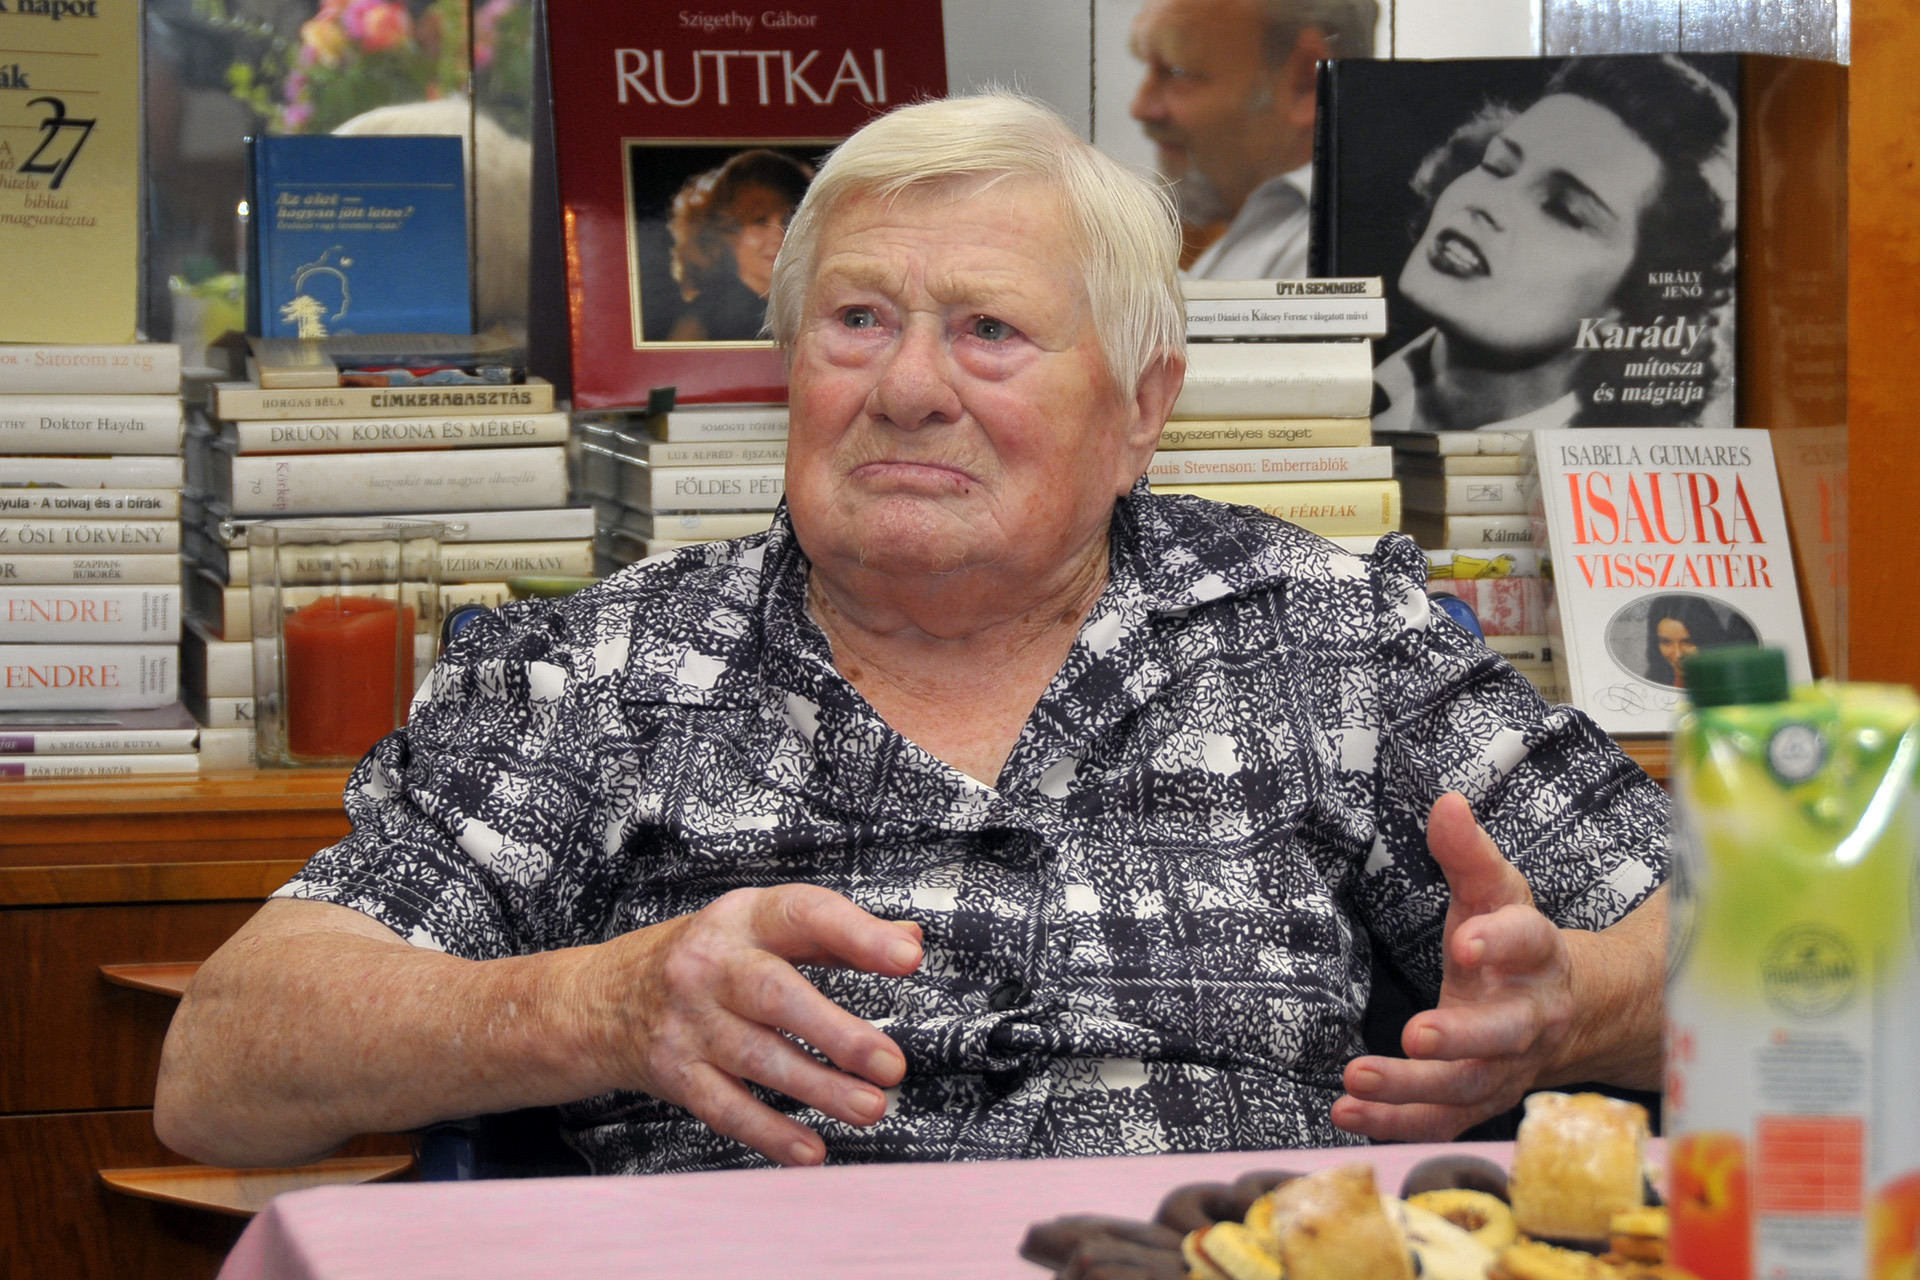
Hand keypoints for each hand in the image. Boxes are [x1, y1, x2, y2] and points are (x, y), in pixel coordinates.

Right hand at [579, 884, 921, 1166]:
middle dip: (837, 1032)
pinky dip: (769, 1133)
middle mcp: (709, 966)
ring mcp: (687, 1023)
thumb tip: (909, 941)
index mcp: (742, 919)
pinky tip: (811, 1150)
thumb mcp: (759, 926)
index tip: (906, 959)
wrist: (601, 999)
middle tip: (891, 1064)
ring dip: (818, 1088)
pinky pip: (725, 1108)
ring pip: (757, 1059)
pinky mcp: (674, 1074)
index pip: (802, 915)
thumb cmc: (704, 958)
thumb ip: (835, 935)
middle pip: (775, 996)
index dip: (857, 935)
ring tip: (870, 1108)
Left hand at [1331, 792, 1574, 1141]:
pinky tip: (1346, 1114)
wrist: (1571, 1009)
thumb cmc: (1516, 942)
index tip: (1466, 939)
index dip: (1501, 941)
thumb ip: (1467, 854)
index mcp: (1539, 955)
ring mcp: (1509, 1067)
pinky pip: (1442, 1120)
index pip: (1529, 941)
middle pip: (1505, 1033)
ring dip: (1413, 1088)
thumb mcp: (1496, 892)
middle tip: (1417, 1033)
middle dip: (1463, 1037)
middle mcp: (1531, 1018)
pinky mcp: (1480, 1098)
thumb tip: (1446, 803)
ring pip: (1468, 1086)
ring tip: (1358, 1079)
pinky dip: (1396, 1123)